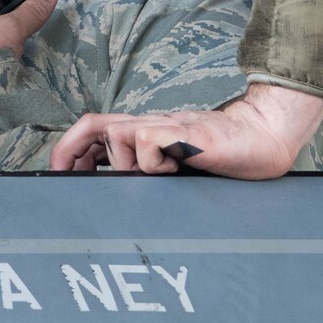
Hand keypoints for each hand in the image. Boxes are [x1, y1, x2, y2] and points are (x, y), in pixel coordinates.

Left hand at [47, 82, 322, 177]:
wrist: (262, 139)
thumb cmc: (226, 156)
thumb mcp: (179, 168)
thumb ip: (154, 174)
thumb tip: (125, 197)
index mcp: (149, 134)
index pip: (98, 131)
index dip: (73, 149)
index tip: (60, 172)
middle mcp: (151, 127)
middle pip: (95, 125)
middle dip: (70, 149)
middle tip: (60, 172)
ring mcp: (164, 127)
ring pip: (117, 135)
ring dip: (124, 160)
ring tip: (155, 173)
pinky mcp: (179, 132)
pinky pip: (145, 143)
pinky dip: (151, 161)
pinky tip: (174, 167)